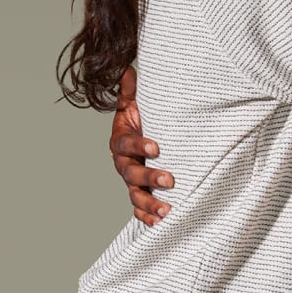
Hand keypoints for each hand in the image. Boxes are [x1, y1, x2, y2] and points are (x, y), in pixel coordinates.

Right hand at [109, 66, 173, 225]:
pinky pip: (139, 209)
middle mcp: (124, 163)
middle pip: (130, 174)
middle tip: (170, 179)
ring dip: (150, 204)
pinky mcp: (140, 193)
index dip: (138, 145)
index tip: (156, 147)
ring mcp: (131, 180)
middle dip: (149, 178)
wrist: (145, 134)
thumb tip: (127, 68)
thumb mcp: (138, 103)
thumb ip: (131, 90)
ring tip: (168, 210)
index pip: (126, 144)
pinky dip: (147, 217)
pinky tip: (160, 224)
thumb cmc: (145, 116)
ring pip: (135, 195)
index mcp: (121, 140)